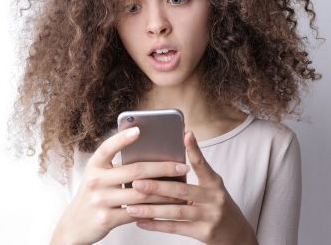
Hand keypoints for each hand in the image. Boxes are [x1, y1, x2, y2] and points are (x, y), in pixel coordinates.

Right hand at [50, 127, 186, 244]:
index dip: (122, 138)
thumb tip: (149, 153)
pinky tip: (167, 205)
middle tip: (181, 166)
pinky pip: (137, 212)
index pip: (108, 147)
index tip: (138, 129)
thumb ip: (116, 165)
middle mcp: (96, 181)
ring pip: (141, 193)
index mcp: (94, 165)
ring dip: (164, 191)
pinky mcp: (106, 218)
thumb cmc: (94, 193)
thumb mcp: (98, 174)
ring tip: (180, 186)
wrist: (74, 225)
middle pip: (135, 171)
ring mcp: (100, 200)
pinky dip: (154, 209)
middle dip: (162, 168)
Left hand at [127, 131, 257, 244]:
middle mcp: (213, 198)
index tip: (186, 134)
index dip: (194, 148)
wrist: (237, 234)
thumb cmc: (218, 204)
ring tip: (132, 206)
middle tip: (137, 182)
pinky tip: (142, 221)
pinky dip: (157, 225)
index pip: (202, 163)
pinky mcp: (203, 233)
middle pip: (181, 190)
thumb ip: (197, 174)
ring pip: (175, 212)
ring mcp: (209, 217)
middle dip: (157, 186)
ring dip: (151, 209)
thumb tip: (171, 159)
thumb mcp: (213, 186)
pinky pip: (176, 229)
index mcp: (214, 182)